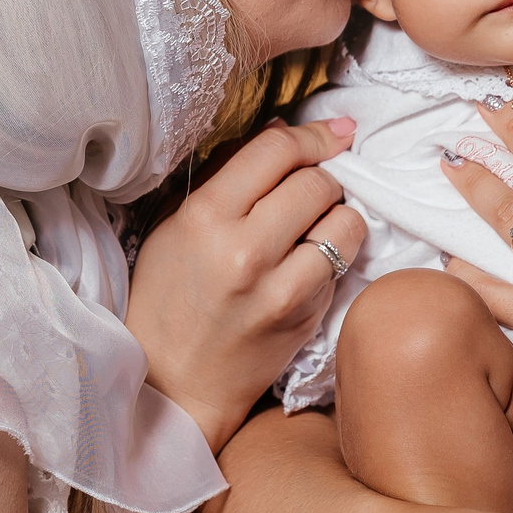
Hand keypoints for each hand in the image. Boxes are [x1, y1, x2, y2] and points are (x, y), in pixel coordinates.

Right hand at [128, 119, 367, 450]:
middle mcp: (244, 250)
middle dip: (323, 176)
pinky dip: (334, 254)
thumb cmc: (168, 296)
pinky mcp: (304, 317)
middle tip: (312, 186)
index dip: (312, 135)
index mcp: (204, 217)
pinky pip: (341, 265)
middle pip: (317, 181)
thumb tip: (281, 131)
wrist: (173, 381)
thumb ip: (225, 173)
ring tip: (315, 224)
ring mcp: (278, 288)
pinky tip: (308, 262)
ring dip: (337, 214)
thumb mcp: (175, 224)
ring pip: (344, 222)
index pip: (276, 151)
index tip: (332, 134)